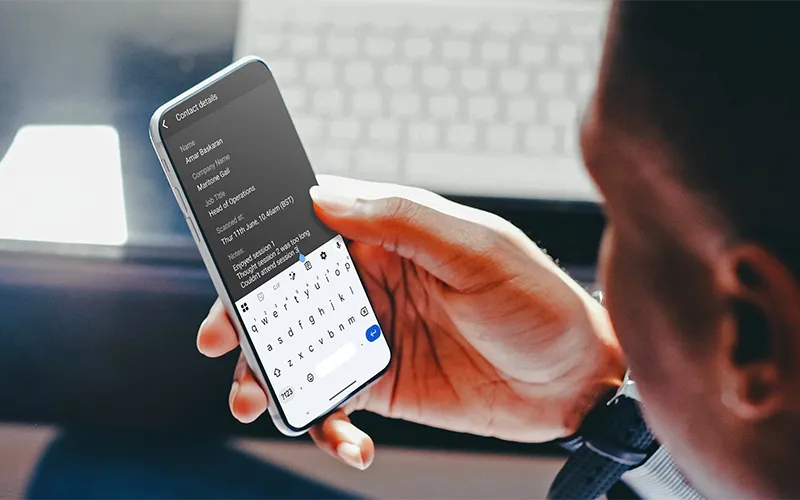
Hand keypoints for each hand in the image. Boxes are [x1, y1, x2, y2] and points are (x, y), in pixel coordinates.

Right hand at [197, 175, 624, 469]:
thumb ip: (401, 219)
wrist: (576, 382)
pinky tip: (348, 442)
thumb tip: (322, 197)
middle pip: (286, 291)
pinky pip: (332, 402)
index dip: (261, 241)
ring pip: (296, 348)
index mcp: (388, 236)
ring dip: (266, 374)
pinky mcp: (380, 384)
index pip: (308, 227)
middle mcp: (371, 281)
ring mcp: (371, 334)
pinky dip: (325, 424)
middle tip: (218, 338)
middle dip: (244, 314)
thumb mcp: (476, 249)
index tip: (227, 263)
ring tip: (254, 400)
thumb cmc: (537, 301)